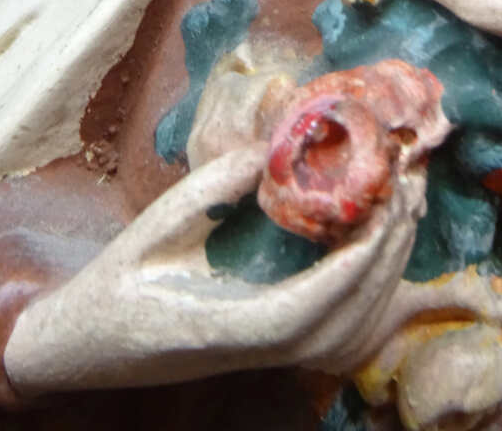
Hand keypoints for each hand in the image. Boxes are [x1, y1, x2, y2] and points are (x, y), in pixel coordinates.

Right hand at [5, 142, 431, 395]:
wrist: (92, 345)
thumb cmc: (118, 284)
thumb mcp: (153, 226)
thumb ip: (210, 189)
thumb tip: (267, 146)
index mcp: (226, 327)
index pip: (306, 312)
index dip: (352, 265)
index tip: (381, 209)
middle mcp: (258, 350)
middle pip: (346, 321)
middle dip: (389, 250)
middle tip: (409, 179)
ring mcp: (273, 355)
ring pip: (354, 330)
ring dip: (390, 265)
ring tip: (406, 201)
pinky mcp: (280, 348)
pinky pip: (345, 329)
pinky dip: (376, 286)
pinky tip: (385, 242)